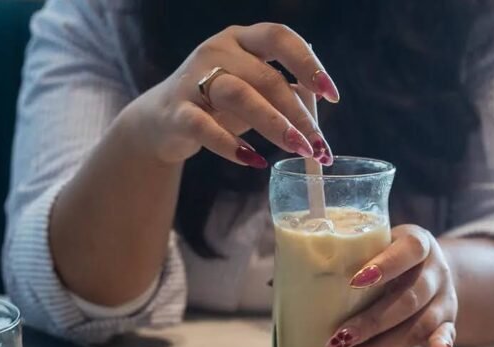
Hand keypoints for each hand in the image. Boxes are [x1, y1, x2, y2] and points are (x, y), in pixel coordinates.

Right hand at [137, 23, 337, 169]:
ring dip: (273, 125)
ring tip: (297, 151)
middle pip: (265, 76)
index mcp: (241, 40)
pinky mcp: (177, 112)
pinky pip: (205, 128)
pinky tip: (254, 161)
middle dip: (298, 114)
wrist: (161, 120)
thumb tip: (319, 101)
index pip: (280, 38)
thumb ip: (283, 89)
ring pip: (238, 95)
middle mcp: (217, 51)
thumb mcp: (251, 90)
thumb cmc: (216, 104)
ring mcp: (194, 79)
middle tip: (317, 146)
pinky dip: (232, 146)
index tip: (332, 96)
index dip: (308, 64)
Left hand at [328, 225, 458, 346]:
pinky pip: (446, 334)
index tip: (354, 282)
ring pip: (418, 324)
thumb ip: (348, 259)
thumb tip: (286, 280)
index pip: (407, 251)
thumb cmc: (387, 259)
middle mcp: (435, 270)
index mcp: (418, 243)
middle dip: (371, 322)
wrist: (429, 269)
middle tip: (339, 338)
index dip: (385, 266)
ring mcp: (444, 297)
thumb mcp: (375, 248)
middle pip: (409, 298)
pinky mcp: (447, 321)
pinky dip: (442, 345)